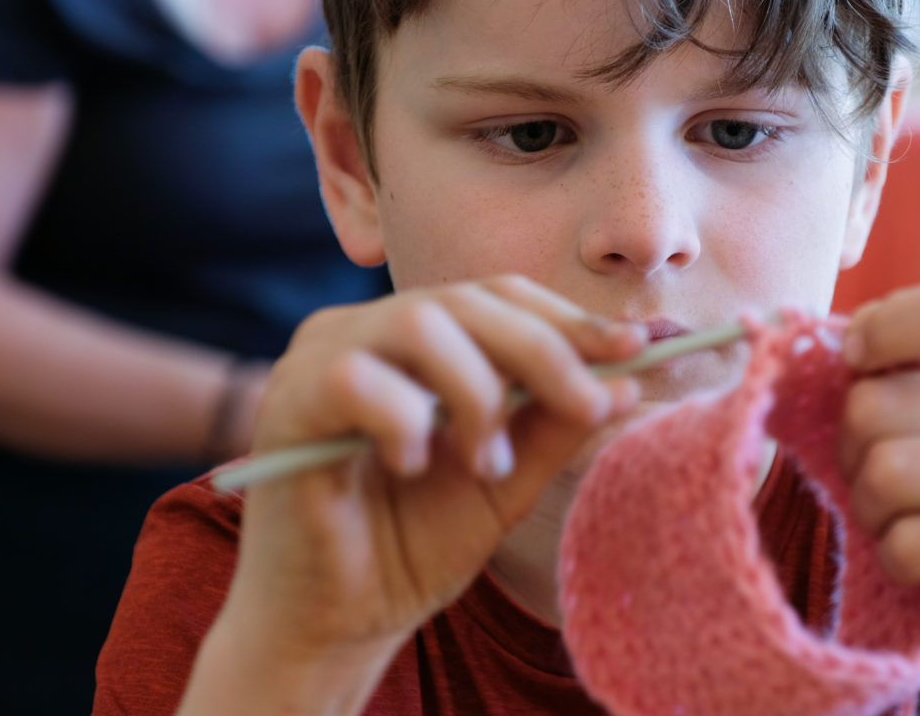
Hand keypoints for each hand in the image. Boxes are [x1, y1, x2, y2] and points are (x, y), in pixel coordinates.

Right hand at [214, 276, 644, 667]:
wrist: (339, 622)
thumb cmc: (413, 545)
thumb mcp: (505, 482)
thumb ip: (555, 428)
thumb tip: (625, 381)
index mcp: (415, 338)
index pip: (499, 297)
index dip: (568, 319)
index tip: (633, 349)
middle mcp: (364, 330)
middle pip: (468, 300)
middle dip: (544, 351)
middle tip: (588, 407)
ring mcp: (319, 358)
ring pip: (418, 324)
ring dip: (476, 393)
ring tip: (485, 463)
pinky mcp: (286, 403)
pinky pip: (355, 378)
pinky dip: (405, 420)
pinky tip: (413, 467)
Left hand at [839, 277, 919, 714]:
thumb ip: (888, 369)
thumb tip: (805, 337)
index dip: (891, 326)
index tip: (858, 364)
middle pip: (876, 403)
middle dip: (852, 453)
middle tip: (889, 490)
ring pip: (885, 472)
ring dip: (872, 513)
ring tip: (910, 528)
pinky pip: (908, 542)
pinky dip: (896, 563)